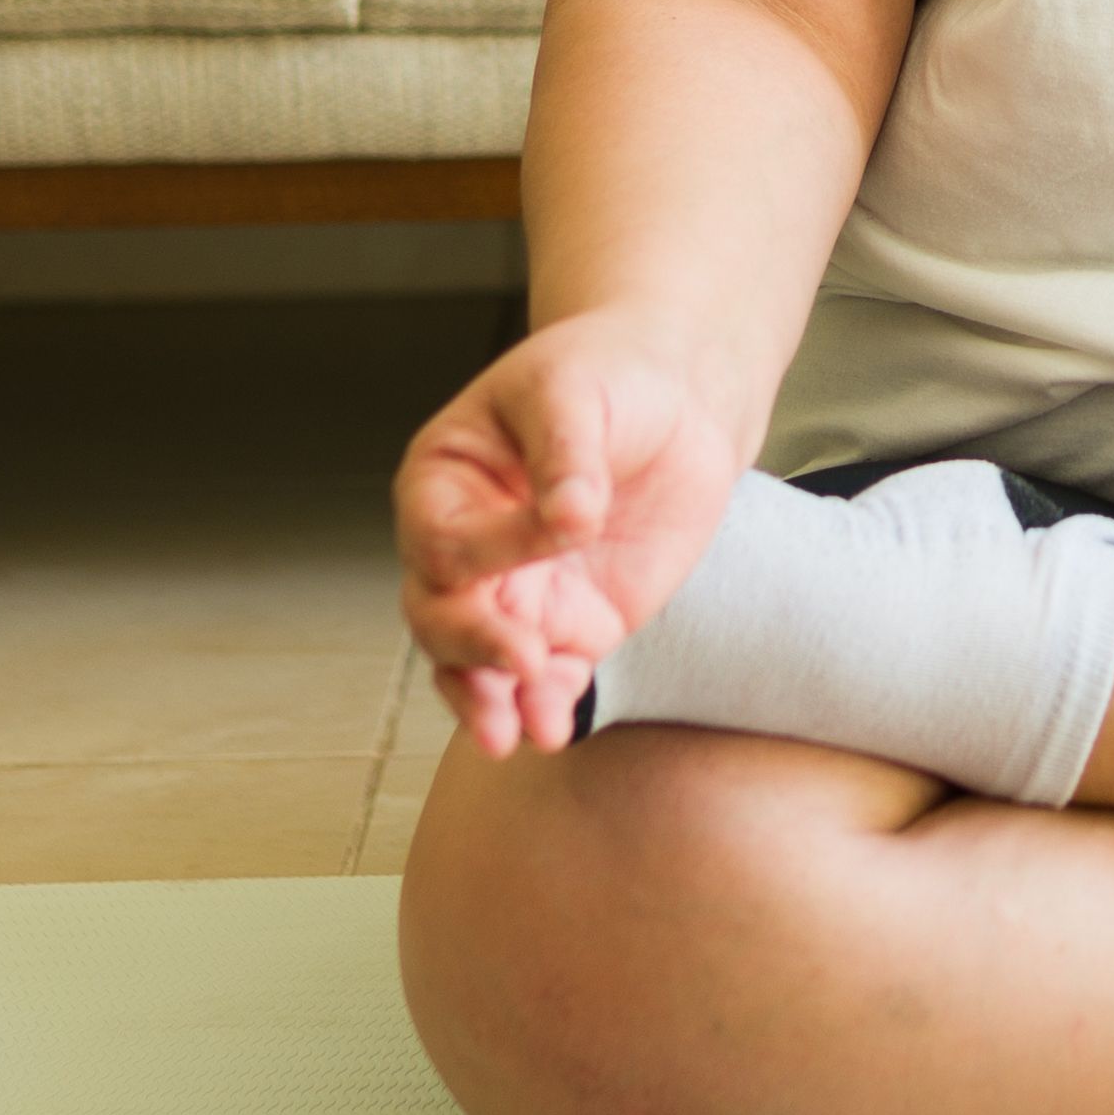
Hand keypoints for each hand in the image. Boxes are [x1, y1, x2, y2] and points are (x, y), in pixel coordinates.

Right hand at [393, 314, 751, 759]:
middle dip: (470, 648)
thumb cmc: (605, 377)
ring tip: (509, 736)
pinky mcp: (570, 626)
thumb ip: (566, 456)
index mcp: (442, 483)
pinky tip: (554, 731)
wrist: (675, 403)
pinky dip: (544, 708)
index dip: (491, 549)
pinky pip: (543, 681)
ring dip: (486, 702)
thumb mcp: (576, 392)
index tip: (562, 532)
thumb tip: (568, 518)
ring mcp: (515, 594)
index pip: (443, 538)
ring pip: (475, 665)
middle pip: (438, 615)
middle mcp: (467, 547)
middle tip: (519, 662)